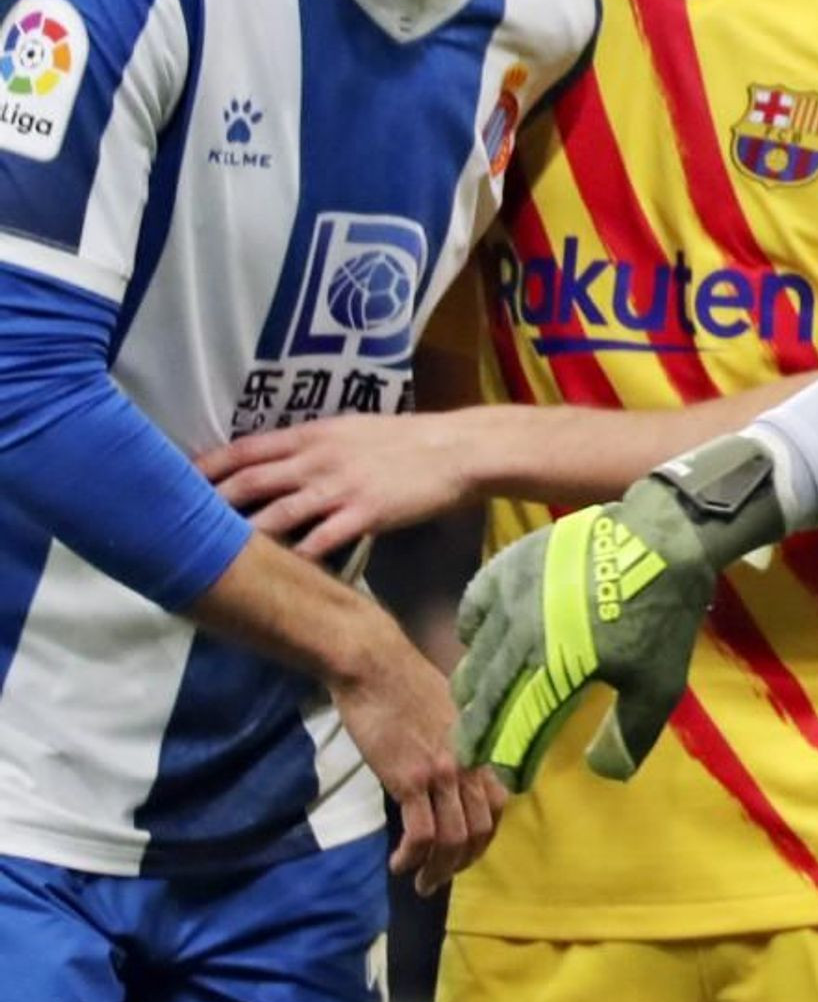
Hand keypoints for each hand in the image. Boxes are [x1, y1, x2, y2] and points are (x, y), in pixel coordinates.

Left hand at [202, 412, 472, 555]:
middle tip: (176, 522)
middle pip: (251, 481)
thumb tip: (278, 461)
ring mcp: (340, 487)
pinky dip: (296, 556)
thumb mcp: (353, 430)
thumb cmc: (407, 440)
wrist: (458, 449)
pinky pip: (321, 539)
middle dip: (210, 502)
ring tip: (214, 554)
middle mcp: (318, 459)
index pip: (246, 449)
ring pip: (277, 513)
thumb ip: (313, 445)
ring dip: (243, 533)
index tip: (176, 479)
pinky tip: (278, 572)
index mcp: (313, 435)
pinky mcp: (365, 514)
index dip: (208, 466)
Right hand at [333, 629, 504, 896]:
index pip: (499, 806)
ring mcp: (442, 773)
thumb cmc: (406, 685)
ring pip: (454, 839)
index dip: (485, 836)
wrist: (374, 666)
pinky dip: (413, 857)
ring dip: (438, 870)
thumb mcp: (450, 716)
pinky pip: (421, 833)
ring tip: (422, 883)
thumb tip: (453, 774)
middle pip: (481, 830)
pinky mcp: (410, 779)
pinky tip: (399, 864)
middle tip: (442, 877)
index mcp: (481, 750)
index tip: (466, 850)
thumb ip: (458, 747)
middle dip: (463, 862)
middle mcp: (470, 765)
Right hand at [448, 436, 785, 788]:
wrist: (660, 540)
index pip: (520, 728)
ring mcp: (509, 600)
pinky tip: (475, 643)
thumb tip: (603, 772)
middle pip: (488, 696)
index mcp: (556, 671)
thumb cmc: (661, 616)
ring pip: (475, 656)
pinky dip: (470, 633)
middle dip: (478, 730)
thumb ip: (628, 733)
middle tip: (469, 754)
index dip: (511, 759)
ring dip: (471, 688)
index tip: (509, 782)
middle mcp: (521, 639)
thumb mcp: (658, 685)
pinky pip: (473, 608)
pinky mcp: (508, 568)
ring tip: (469, 707)